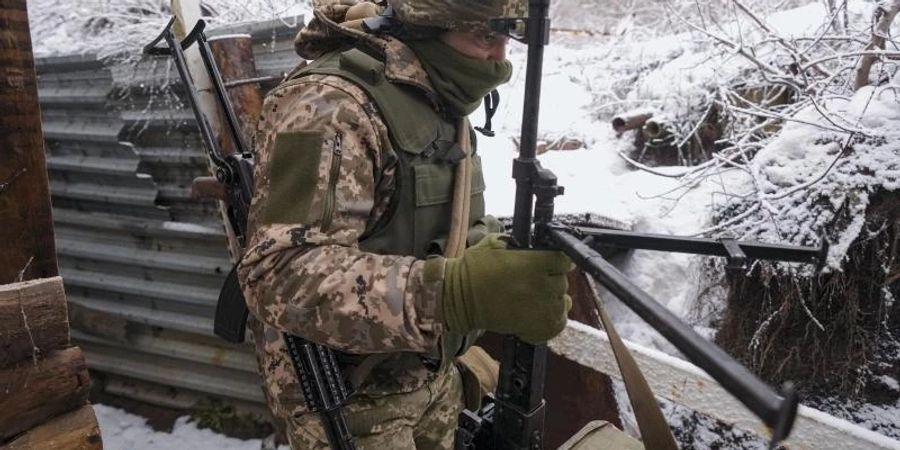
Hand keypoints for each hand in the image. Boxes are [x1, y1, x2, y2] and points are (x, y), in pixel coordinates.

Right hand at [439, 233, 572, 343]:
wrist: (460, 299)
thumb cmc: (475, 270)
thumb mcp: (495, 243)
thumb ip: (520, 244)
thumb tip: (536, 244)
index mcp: (534, 262)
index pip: (564, 259)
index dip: (558, 261)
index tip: (550, 263)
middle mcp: (542, 285)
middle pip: (562, 281)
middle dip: (551, 279)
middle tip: (533, 281)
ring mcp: (542, 309)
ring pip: (563, 301)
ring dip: (552, 299)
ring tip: (533, 298)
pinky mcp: (539, 328)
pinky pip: (559, 322)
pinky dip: (551, 318)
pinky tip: (537, 312)